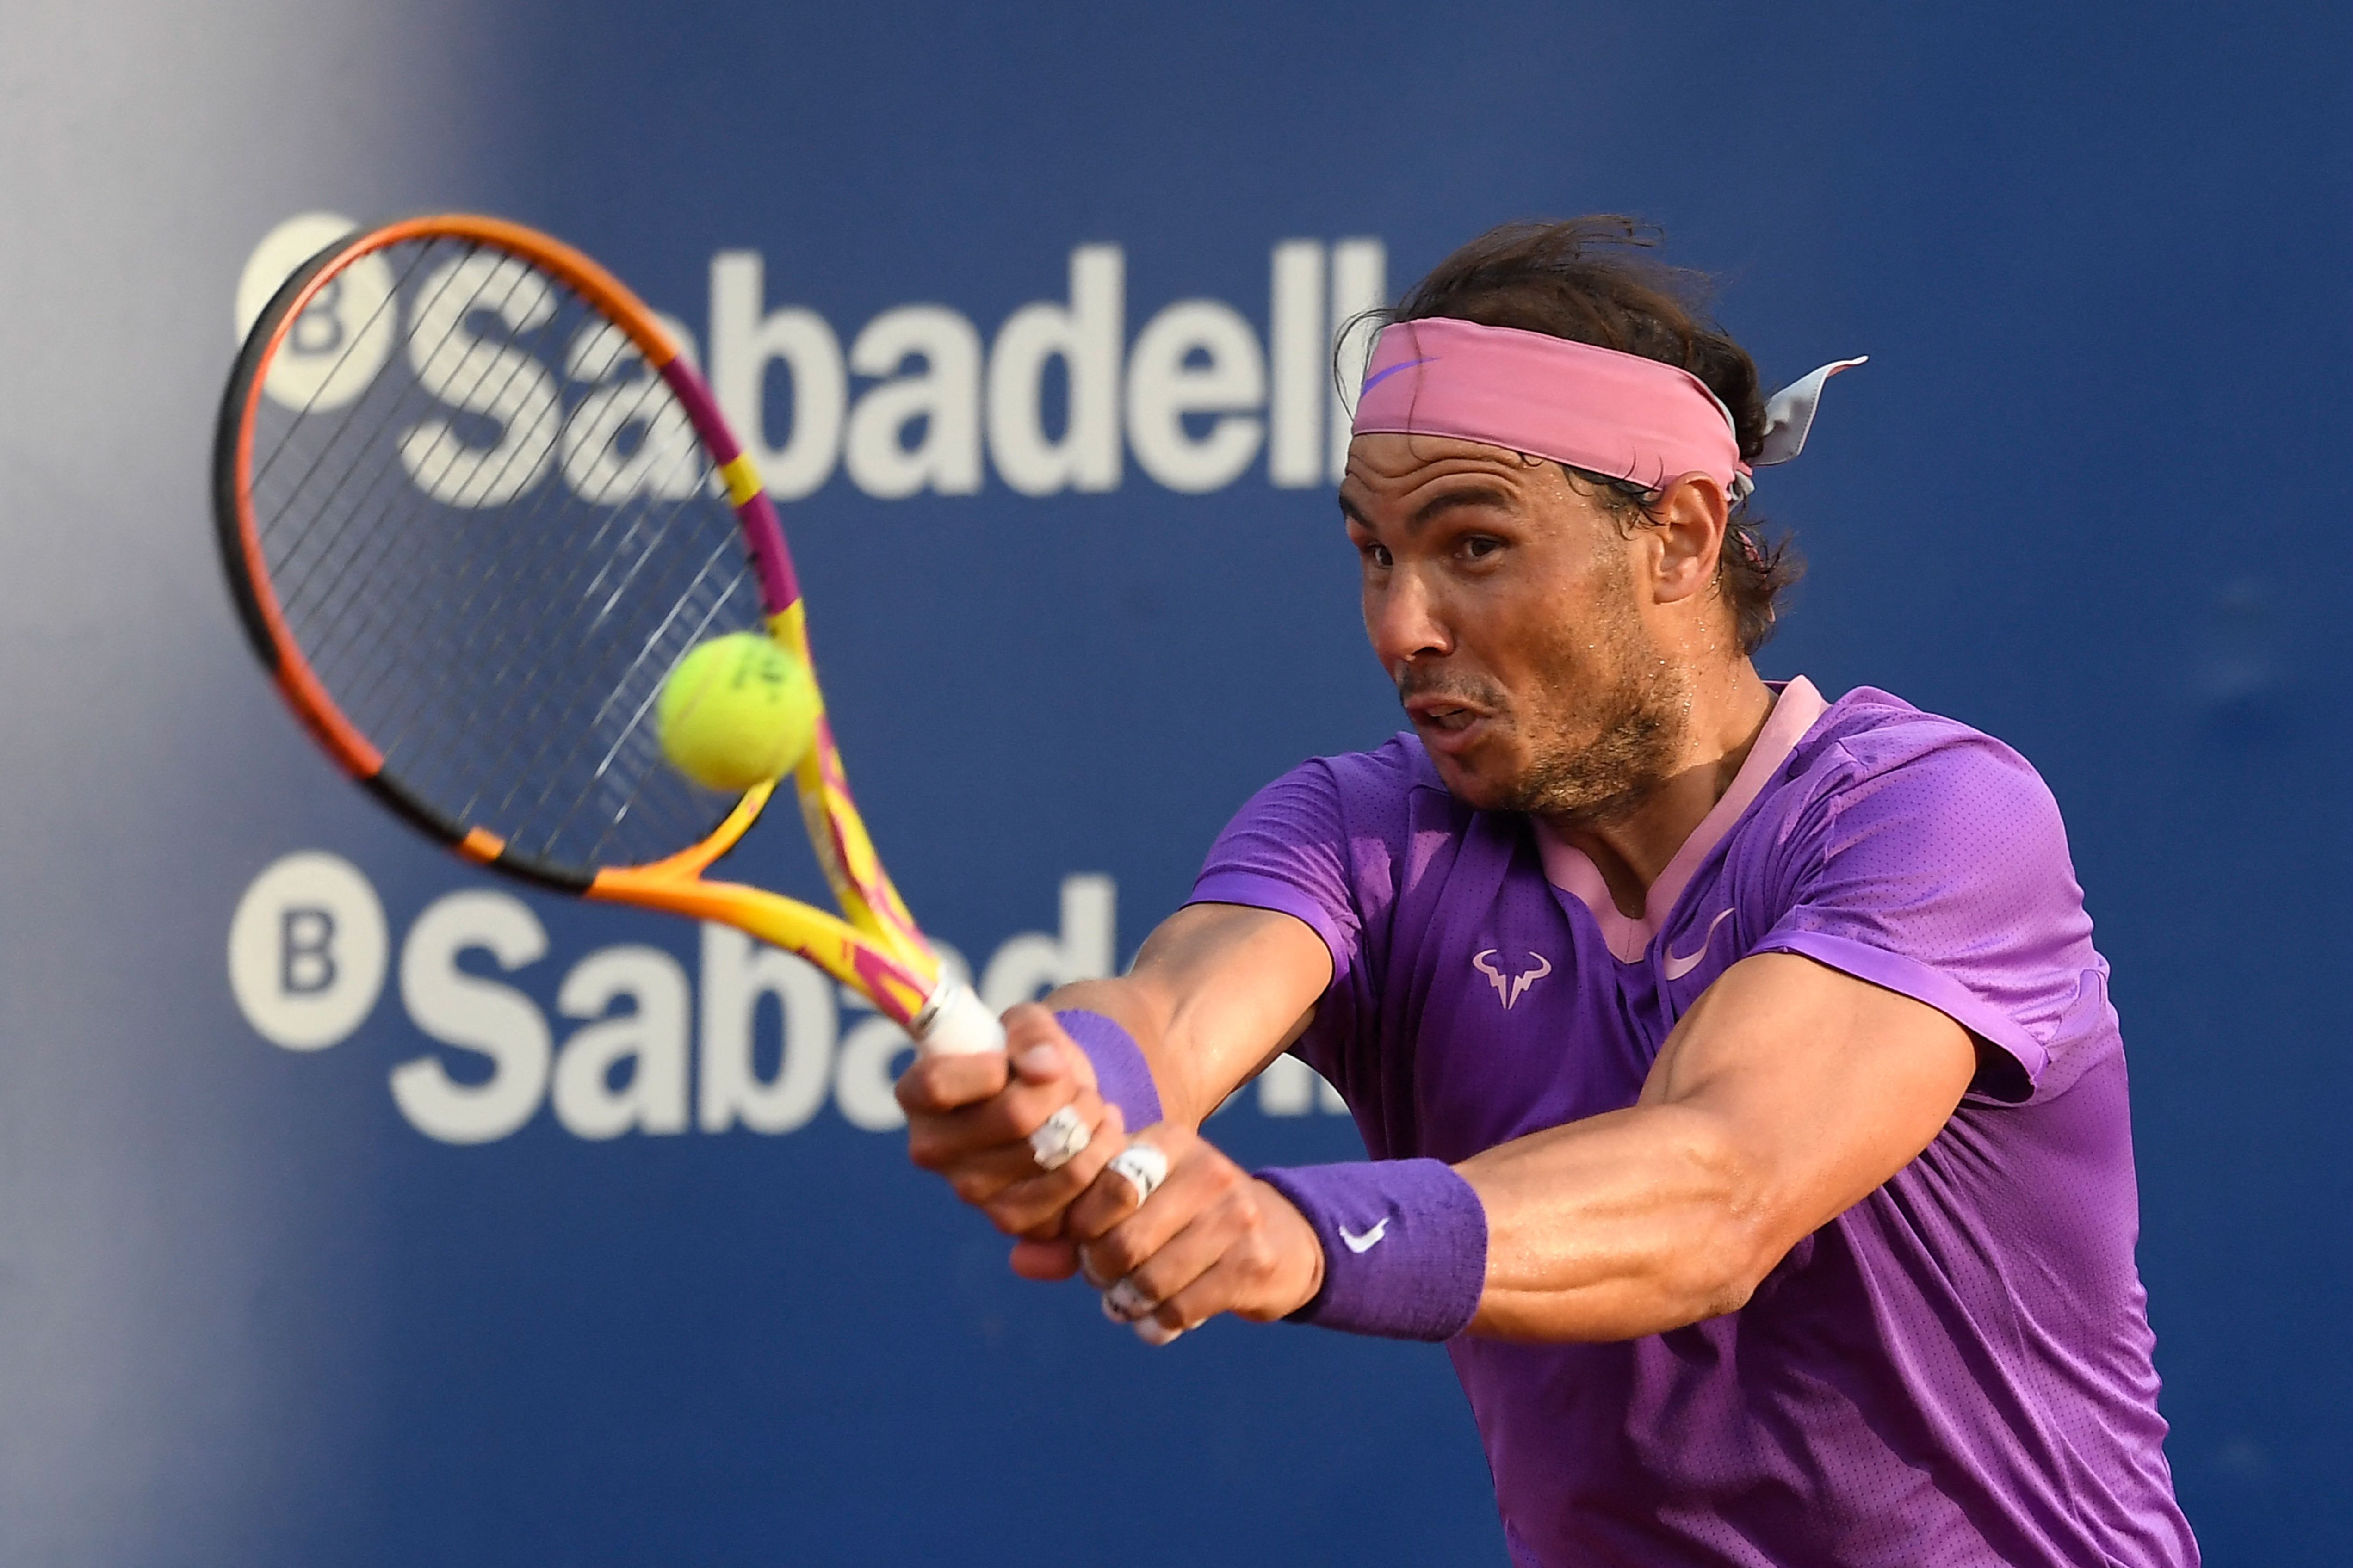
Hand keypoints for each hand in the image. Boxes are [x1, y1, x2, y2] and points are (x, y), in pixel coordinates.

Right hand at [895, 1003, 1123, 1238]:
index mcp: (917, 1094)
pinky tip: (1099, 1138)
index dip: (986, 1068)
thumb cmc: (1028, 1057)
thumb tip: (1045, 1068)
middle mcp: (932, 1150)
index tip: (1010, 1060)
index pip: (939, 1084)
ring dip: (1090, 1124)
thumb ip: (1032, 1035)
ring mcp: (970, 1191)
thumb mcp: (1027, 1025)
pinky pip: (1073, 1196)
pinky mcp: (1012, 1220)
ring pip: (1053, 1157)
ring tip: (1092, 1107)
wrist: (1054, 1102)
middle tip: (1075, 1083)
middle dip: (1064, 1090)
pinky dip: (1101, 1158)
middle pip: (1015, 1115)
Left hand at [1029, 1124, 1325, 1341]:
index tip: (1085, 1240)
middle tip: (1104, 1279)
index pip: (1102, 1185)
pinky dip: (1158, 1325)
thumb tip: (1018, 1261)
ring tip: (1128, 1302)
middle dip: (1101, 1270)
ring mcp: (1236, 1215)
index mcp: (1169, 1142)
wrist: (1281, 1240)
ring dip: (1128, 1303)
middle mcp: (1207, 1169)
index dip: (1080, 1227)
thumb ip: (1072, 1230)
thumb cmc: (1184, 1221)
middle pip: (1123, 1239)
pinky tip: (1156, 1323)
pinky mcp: (1253, 1262)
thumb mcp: (1136, 1207)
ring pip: (1151, 1278)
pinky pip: (1182, 1308)